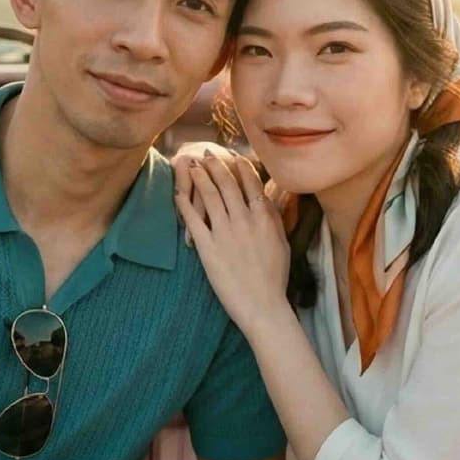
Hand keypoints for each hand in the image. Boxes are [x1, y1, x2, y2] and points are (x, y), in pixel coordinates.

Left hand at [175, 152, 290, 338]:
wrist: (262, 305)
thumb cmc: (275, 277)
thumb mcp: (281, 243)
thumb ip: (274, 218)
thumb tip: (268, 198)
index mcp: (264, 217)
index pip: (251, 183)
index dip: (240, 167)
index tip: (233, 157)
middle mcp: (244, 220)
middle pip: (226, 184)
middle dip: (215, 165)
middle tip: (207, 154)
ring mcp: (224, 232)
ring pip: (209, 196)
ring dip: (199, 177)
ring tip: (191, 165)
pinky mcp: (208, 247)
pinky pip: (193, 220)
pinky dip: (184, 203)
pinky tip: (178, 192)